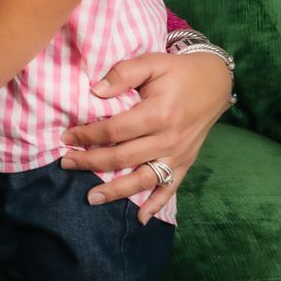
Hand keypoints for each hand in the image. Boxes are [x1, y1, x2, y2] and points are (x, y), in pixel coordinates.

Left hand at [61, 49, 231, 221]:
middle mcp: (169, 139)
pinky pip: (170, 187)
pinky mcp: (186, 162)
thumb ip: (123, 74)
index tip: (66, 136)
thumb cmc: (178, 71)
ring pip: (144, 179)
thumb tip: (95, 91)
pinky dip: (156, 204)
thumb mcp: (151, 62)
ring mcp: (179, 154)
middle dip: (91, 163)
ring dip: (116, 191)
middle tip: (66, 164)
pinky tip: (140, 218)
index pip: (114, 131)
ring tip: (91, 198)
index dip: (87, 135)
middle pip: (123, 158)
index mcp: (158, 114)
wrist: (215, 82)